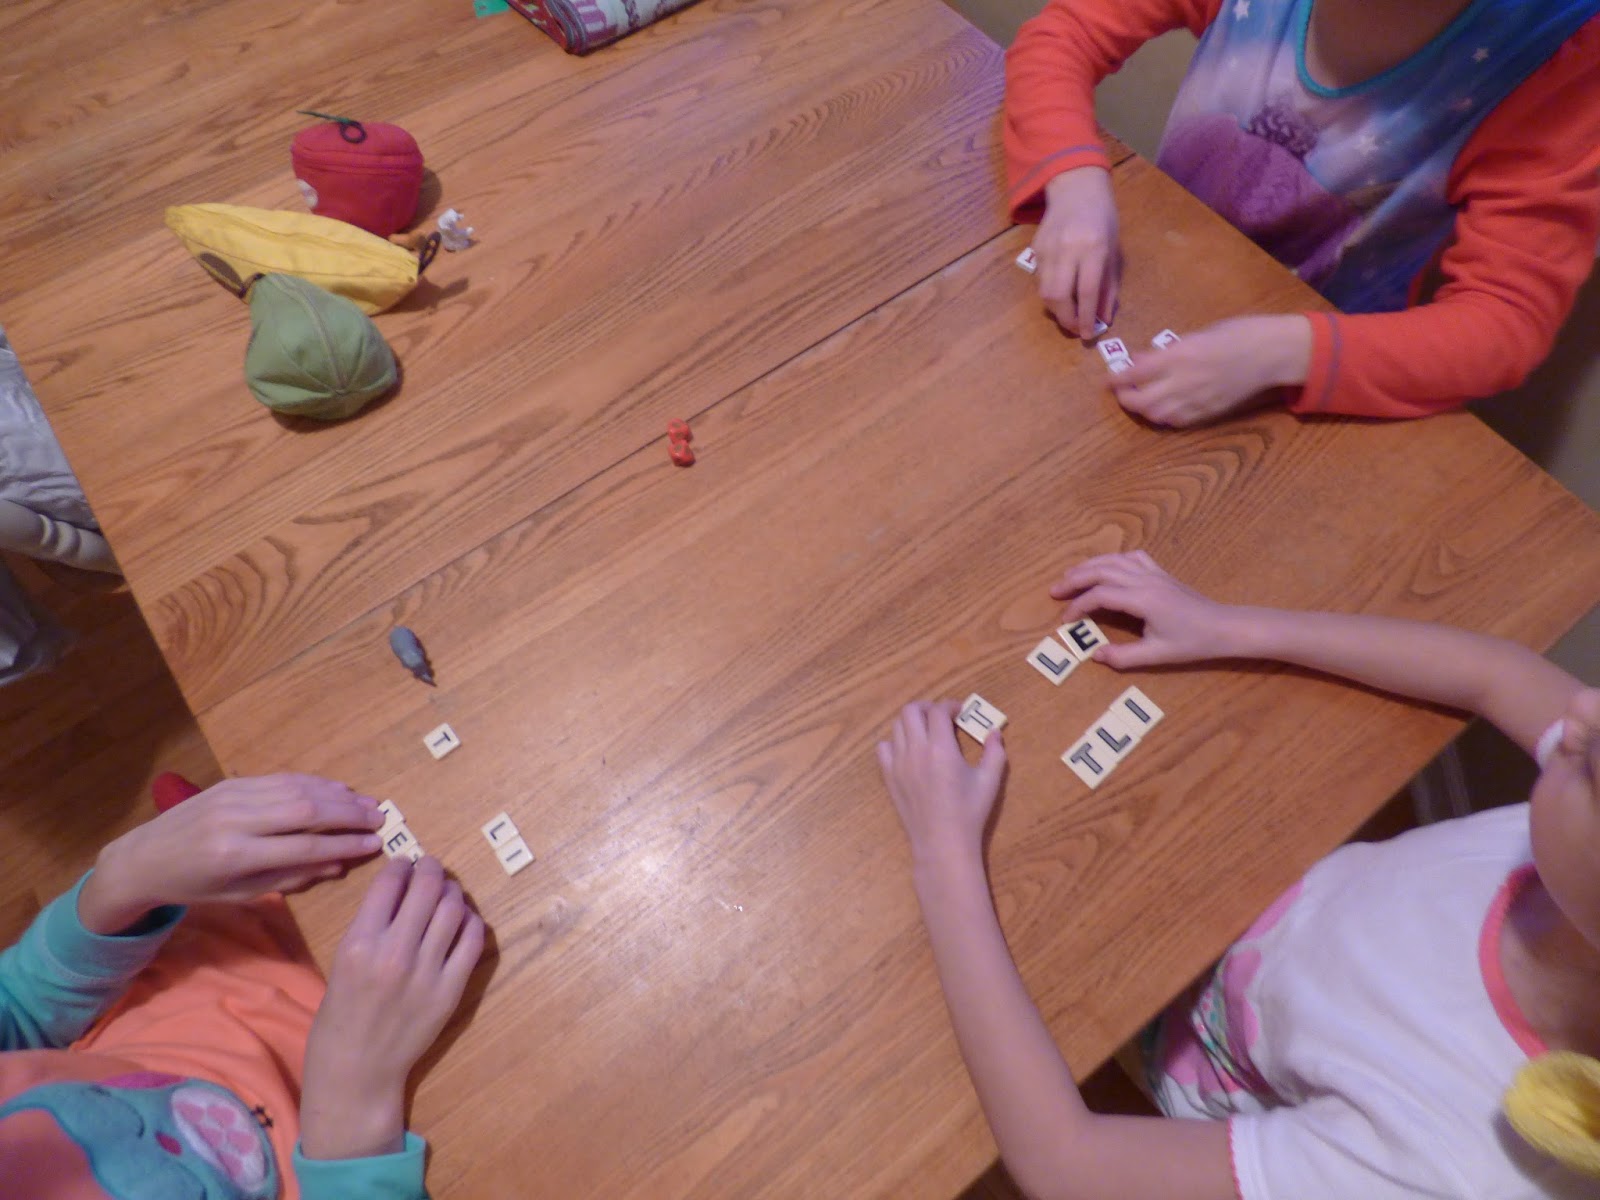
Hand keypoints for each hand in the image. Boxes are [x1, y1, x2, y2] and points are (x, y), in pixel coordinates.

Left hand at [79, 775, 384, 934]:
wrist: (145, 857)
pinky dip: (315, 782)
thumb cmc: (195, 886)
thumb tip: (339, 864)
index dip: (344, 844)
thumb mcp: (240, 895)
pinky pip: (282, 779)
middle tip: (382, 818)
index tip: (375, 845)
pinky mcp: (233, 782)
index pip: (303, 846)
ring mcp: (234, 796)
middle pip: (306, 811)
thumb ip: (290, 878)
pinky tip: (338, 788)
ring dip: (338, 795)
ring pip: (297, 789)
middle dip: (349, 814)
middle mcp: (236, 821)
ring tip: (368, 803)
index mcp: (235, 857)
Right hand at [300, 856, 484, 1159]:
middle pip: (427, 888)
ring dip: (452, 892)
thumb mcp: (341, 961)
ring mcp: (427, 972)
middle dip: (431, 869)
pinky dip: (470, 922)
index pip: (390, 883)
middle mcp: (395, 952)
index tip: (406, 863)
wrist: (357, 1069)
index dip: (401, 866)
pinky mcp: (450, 990)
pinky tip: (463, 919)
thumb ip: (370, 925)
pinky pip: (472, 941)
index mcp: (359, 943)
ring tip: (447, 891)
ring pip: (453, 909)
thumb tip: (400, 888)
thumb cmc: (341, 1016)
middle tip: (431, 867)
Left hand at [876, 701, 1006, 869]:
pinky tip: (908, 750)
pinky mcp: (889, 777)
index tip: (959, 712)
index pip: (938, 711)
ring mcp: (898, 763)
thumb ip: (995, 752)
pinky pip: (883, 748)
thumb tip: (994, 732)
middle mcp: (915, 750)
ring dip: (912, 722)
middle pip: (911, 710)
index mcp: (941, 748)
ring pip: (896, 726)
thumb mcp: (990, 781)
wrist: (942, 843)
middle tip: (941, 717)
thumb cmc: (969, 812)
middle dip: (927, 707)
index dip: (950, 705)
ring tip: (926, 731)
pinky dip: (894, 742)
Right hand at [1035, 167, 1120, 337]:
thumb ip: (1109, 285)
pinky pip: (1041, 280)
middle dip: (1066, 319)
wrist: (1076, 188)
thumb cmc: (1103, 219)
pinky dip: (1051, 293)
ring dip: (1057, 310)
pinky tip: (1061, 291)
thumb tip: (1104, 317)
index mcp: (1093, 247)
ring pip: (1045, 292)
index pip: (1086, 291)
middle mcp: (1067, 249)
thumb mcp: (1114, 250)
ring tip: (1069, 314)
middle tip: (1075, 329)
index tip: (1088, 335)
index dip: (1085, 317)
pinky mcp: (1035, 249)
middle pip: (1058, 296)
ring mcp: (1047, 249)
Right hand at [1050, 551, 1238, 667]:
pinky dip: (1113, 559)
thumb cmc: (1193, 642)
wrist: (1223, 627)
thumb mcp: (1157, 655)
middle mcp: (1145, 580)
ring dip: (1089, 565)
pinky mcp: (1160, 573)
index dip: (1079, 606)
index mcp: (1142, 599)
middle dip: (1075, 579)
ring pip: (1114, 560)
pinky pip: (1132, 557)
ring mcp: (1153, 573)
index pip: (1100, 595)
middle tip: (1054, 591)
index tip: (1066, 620)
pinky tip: (1106, 567)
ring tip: (1070, 576)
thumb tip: (1095, 655)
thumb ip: (1123, 656)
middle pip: (1101, 570)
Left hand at [1111, 315, 1311, 427]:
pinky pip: (1178, 422)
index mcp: (1180, 355)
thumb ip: (1169, 350)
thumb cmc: (1239, 332)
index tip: (1108, 380)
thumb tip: (1143, 359)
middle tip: (1121, 393)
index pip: (1136, 373)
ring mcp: (1197, 400)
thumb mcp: (1199, 333)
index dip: (1118, 379)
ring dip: (1144, 410)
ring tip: (1139, 401)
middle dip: (1126, 399)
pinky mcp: (1209, 413)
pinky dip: (1164, 417)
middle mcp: (1184, 381)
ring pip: (1157, 415)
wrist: (1273, 353)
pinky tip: (1162, 409)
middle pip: (1142, 401)